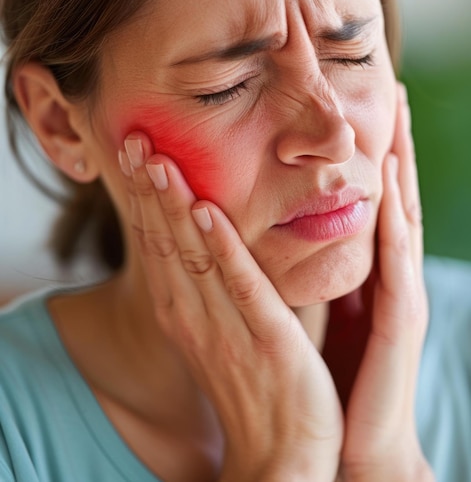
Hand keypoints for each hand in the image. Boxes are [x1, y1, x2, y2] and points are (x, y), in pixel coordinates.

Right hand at [120, 135, 342, 480]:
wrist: (280, 453)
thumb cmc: (253, 382)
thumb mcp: (220, 327)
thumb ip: (215, 281)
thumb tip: (215, 231)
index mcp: (182, 310)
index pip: (155, 243)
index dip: (143, 196)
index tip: (136, 151)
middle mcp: (192, 315)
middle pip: (164, 241)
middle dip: (149, 190)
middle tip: (135, 140)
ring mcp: (224, 328)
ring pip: (193, 256)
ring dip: (173, 206)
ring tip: (159, 162)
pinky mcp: (266, 339)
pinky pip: (240, 286)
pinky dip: (222, 248)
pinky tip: (207, 211)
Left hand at [337, 83, 433, 480]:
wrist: (352, 442)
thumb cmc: (334, 374)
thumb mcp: (321, 312)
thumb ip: (311, 272)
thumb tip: (282, 237)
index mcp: (369, 272)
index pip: (374, 200)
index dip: (374, 153)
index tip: (364, 106)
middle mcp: (391, 275)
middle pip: (395, 196)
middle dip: (397, 142)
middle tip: (395, 88)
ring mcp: (402, 294)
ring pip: (404, 215)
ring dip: (400, 163)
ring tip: (399, 113)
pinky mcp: (400, 319)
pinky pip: (392, 261)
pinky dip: (389, 219)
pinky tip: (384, 185)